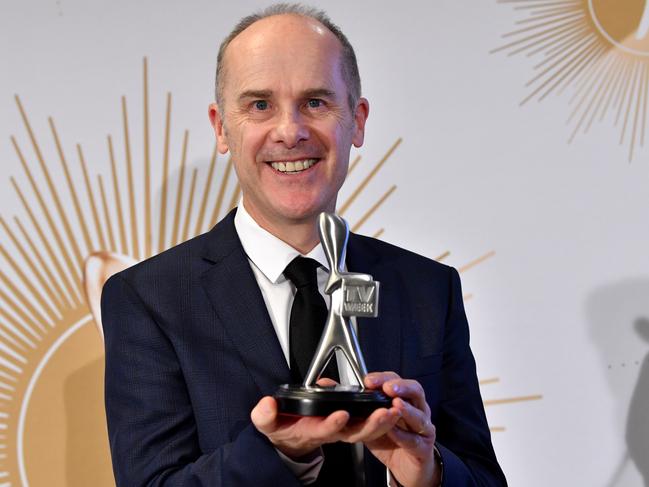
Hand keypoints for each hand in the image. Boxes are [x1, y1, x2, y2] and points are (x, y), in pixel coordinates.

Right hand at [250, 378, 401, 459]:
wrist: (291, 438)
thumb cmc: (283, 428)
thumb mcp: (268, 423)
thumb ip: (265, 416)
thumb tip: (266, 405)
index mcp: (313, 430)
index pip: (325, 429)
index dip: (333, 423)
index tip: (341, 415)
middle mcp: (332, 431)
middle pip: (355, 433)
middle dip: (371, 425)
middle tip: (384, 414)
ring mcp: (344, 430)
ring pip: (367, 430)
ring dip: (383, 422)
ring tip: (395, 410)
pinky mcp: (352, 424)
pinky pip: (371, 425)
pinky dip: (384, 418)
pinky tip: (394, 407)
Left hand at [363, 371, 440, 486]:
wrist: (408, 467)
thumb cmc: (393, 441)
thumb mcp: (376, 423)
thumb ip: (368, 411)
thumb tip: (349, 400)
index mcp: (406, 401)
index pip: (397, 382)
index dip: (384, 378)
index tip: (369, 380)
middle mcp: (418, 411)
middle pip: (416, 391)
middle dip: (402, 387)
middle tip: (387, 388)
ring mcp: (424, 429)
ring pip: (419, 416)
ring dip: (406, 409)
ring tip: (395, 404)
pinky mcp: (424, 449)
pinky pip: (414, 441)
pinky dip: (403, 435)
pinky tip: (393, 431)